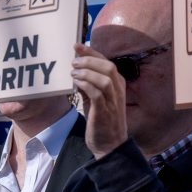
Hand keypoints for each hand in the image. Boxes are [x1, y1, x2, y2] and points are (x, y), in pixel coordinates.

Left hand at [72, 43, 127, 158]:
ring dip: (87, 71)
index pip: (106, 63)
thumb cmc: (102, 123)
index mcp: (117, 86)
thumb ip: (89, 87)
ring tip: (73, 71)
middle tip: (73, 59)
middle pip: (108, 66)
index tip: (77, 46)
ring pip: (105, 77)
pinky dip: (87, 84)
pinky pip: (98, 93)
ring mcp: (112, 101)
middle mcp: (118, 91)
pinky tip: (76, 83)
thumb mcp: (95, 101)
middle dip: (89, 59)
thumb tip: (77, 73)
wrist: (109, 146)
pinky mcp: (105, 111)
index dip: (92, 52)